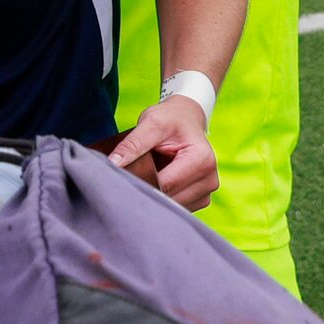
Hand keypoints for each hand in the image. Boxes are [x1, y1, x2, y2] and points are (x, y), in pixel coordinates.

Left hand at [107, 94, 218, 209]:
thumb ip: (132, 144)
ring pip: (173, 205)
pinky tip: (153, 182)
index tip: (119, 178)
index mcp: (202, 160)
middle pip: (170, 197)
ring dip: (154, 194)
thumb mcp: (150, 123)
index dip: (141, 181)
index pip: (166, 183)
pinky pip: (178, 205)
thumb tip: (113, 164)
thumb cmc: (170, 119)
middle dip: (146, 188)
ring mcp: (207, 191)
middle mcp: (210, 179)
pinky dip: (163, 197)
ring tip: (142, 176)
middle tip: (126, 177)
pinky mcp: (201, 197)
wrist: (186, 118)